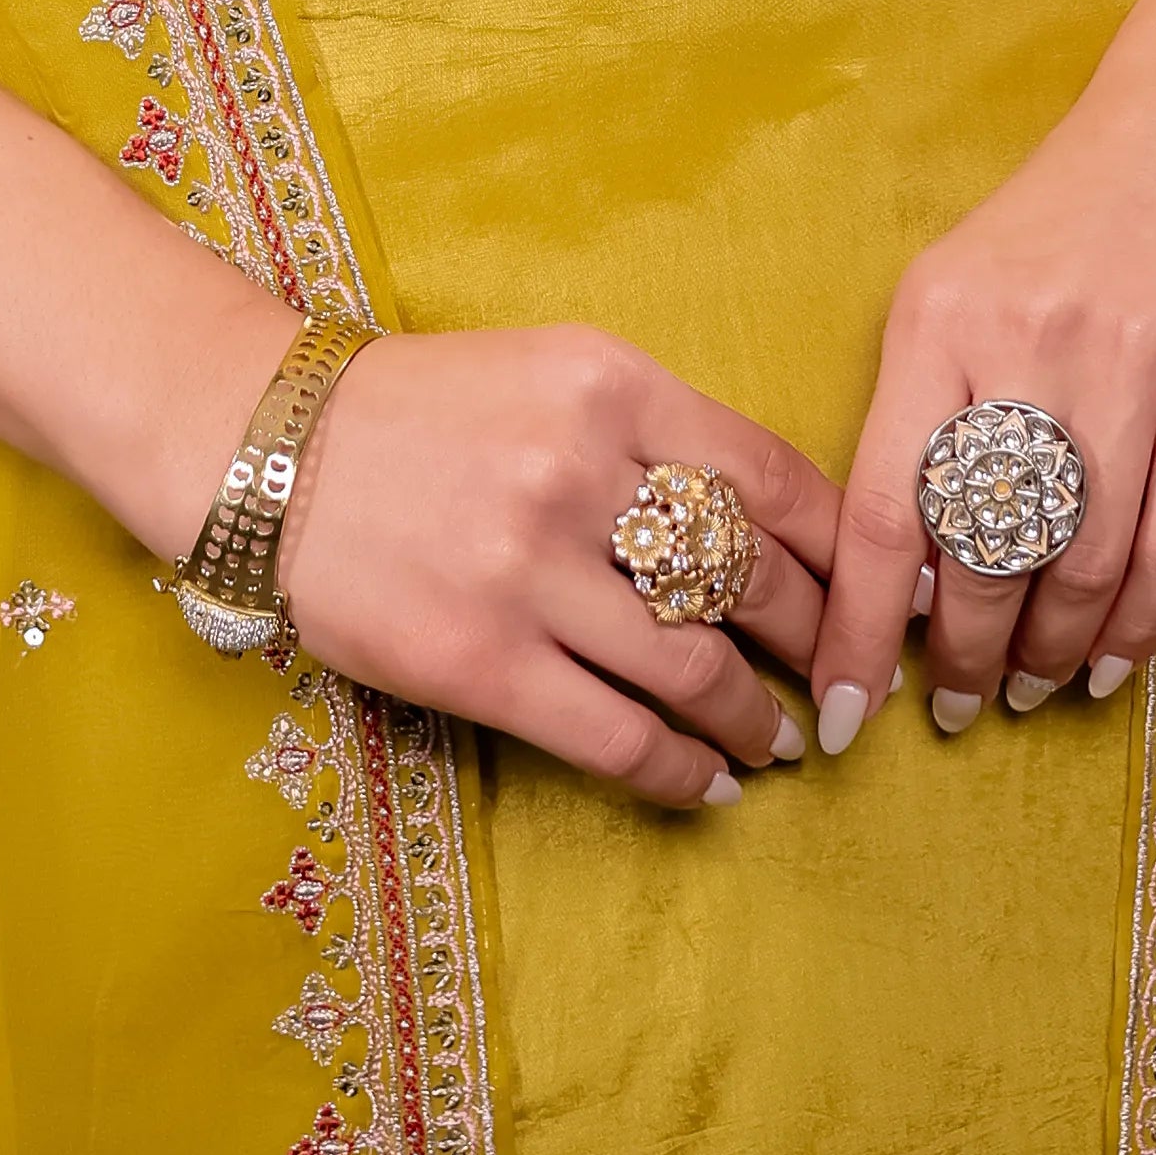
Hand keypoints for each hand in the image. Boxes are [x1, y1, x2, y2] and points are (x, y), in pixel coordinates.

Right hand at [274, 323, 839, 809]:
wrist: (280, 449)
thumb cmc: (434, 411)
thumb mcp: (558, 371)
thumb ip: (661, 432)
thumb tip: (776, 526)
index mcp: (612, 385)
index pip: (775, 478)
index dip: (844, 551)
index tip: (875, 596)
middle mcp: (580, 471)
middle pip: (750, 577)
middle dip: (813, 641)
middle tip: (839, 681)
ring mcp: (529, 572)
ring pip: (694, 669)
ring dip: (754, 721)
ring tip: (776, 743)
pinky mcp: (481, 662)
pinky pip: (618, 736)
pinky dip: (682, 771)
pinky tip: (708, 784)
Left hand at [810, 0, 1155, 747]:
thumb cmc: (1070, 210)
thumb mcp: (962, 282)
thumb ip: (930, 411)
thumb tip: (910, 580)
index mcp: (939, 319)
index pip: (884, 512)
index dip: (859, 634)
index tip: (839, 720)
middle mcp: (1028, 345)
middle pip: (984, 557)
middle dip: (963, 659)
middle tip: (955, 707)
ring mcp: (1135, 368)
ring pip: (1080, 567)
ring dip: (1049, 653)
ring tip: (1031, 689)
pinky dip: (1138, 626)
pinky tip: (1109, 659)